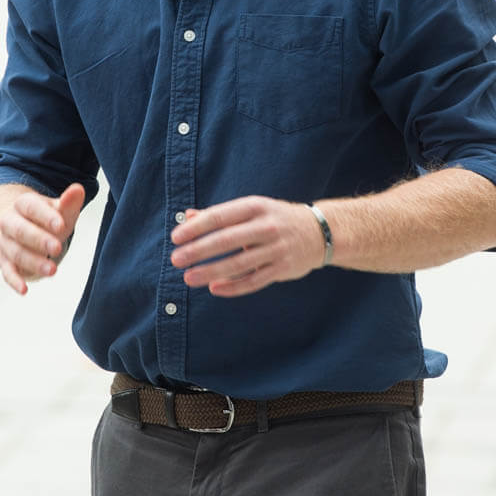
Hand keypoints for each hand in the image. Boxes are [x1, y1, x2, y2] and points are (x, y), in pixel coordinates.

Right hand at [0, 183, 84, 295]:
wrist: (23, 230)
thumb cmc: (48, 220)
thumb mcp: (59, 210)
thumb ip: (69, 202)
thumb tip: (78, 189)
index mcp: (23, 204)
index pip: (31, 207)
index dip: (45, 216)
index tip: (61, 225)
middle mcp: (10, 222)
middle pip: (20, 230)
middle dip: (38, 239)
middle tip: (57, 248)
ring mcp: (6, 242)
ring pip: (16, 252)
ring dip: (33, 262)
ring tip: (52, 270)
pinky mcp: (5, 261)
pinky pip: (7, 272)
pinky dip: (14, 281)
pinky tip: (24, 290)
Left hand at [170, 195, 325, 297]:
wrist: (320, 232)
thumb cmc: (276, 218)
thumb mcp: (251, 209)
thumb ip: (220, 215)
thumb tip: (187, 216)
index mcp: (255, 207)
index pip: (220, 216)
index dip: (196, 228)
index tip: (175, 238)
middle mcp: (266, 226)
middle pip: (226, 240)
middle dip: (198, 251)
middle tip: (176, 259)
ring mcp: (276, 249)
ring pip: (238, 264)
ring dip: (210, 271)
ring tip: (188, 277)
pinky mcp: (282, 269)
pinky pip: (254, 281)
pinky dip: (233, 287)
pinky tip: (214, 288)